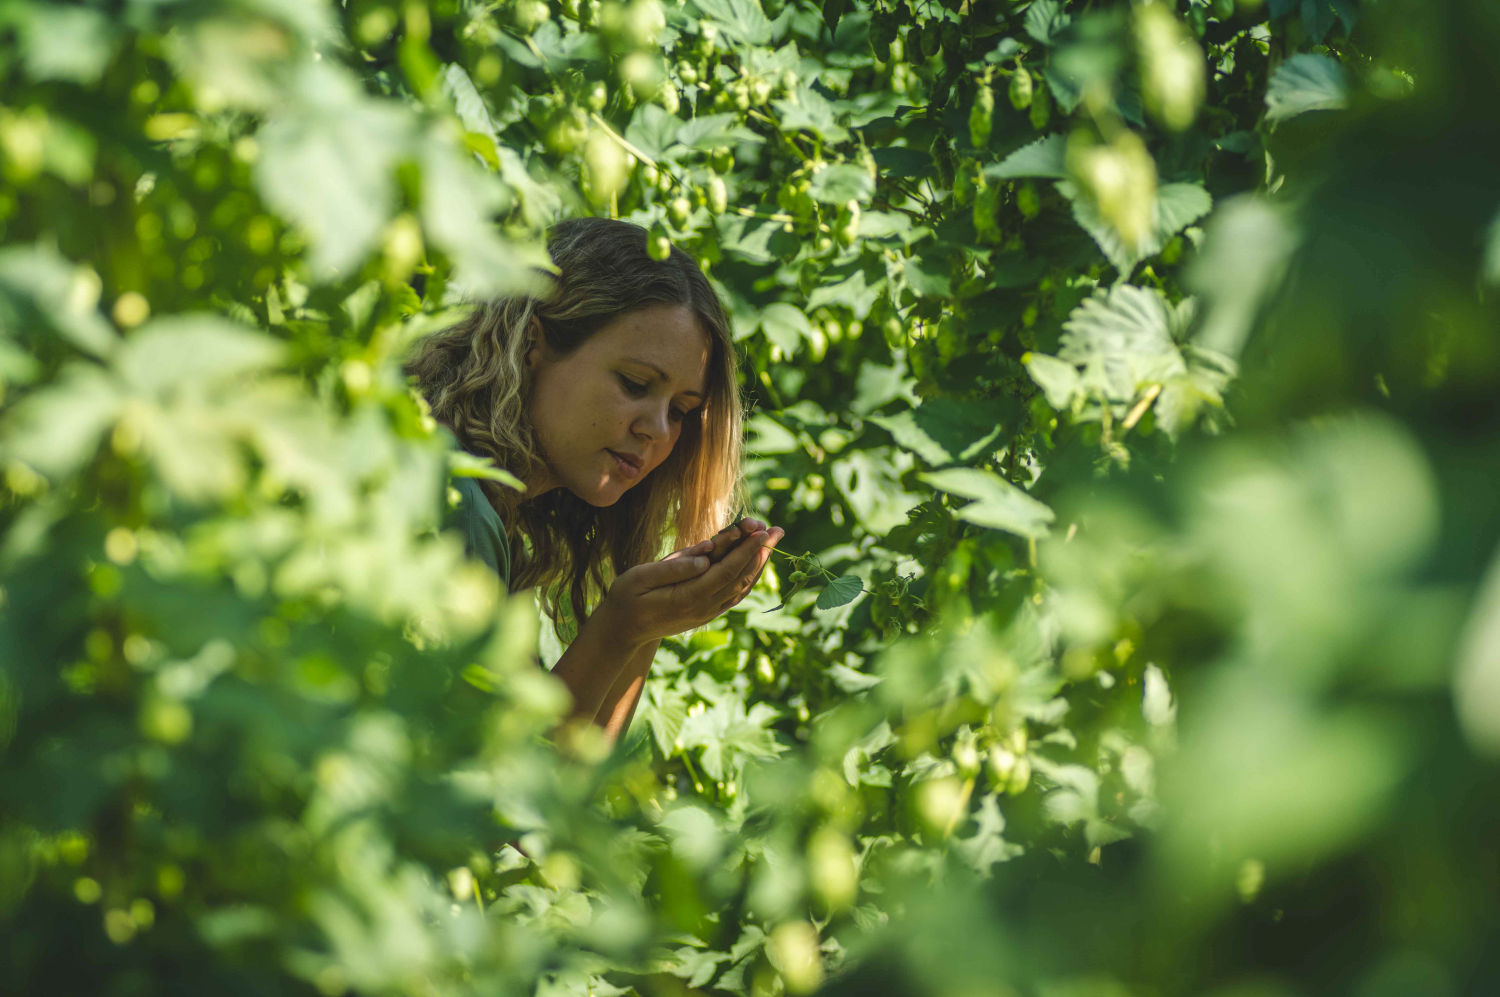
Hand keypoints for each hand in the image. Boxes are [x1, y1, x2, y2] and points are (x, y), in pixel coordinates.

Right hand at [600, 522, 784, 647]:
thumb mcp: (640, 578)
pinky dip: (748, 576)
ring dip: (759, 564)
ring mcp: (707, 613)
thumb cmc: (626, 599)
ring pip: (742, 588)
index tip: (763, 532)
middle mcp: (704, 608)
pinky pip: (735, 594)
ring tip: (772, 541)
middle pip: (741, 578)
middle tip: (778, 530)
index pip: (727, 571)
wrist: (623, 632)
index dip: (747, 551)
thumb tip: (705, 557)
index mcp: (689, 597)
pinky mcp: (707, 613)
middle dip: (761, 552)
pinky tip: (755, 562)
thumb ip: (673, 568)